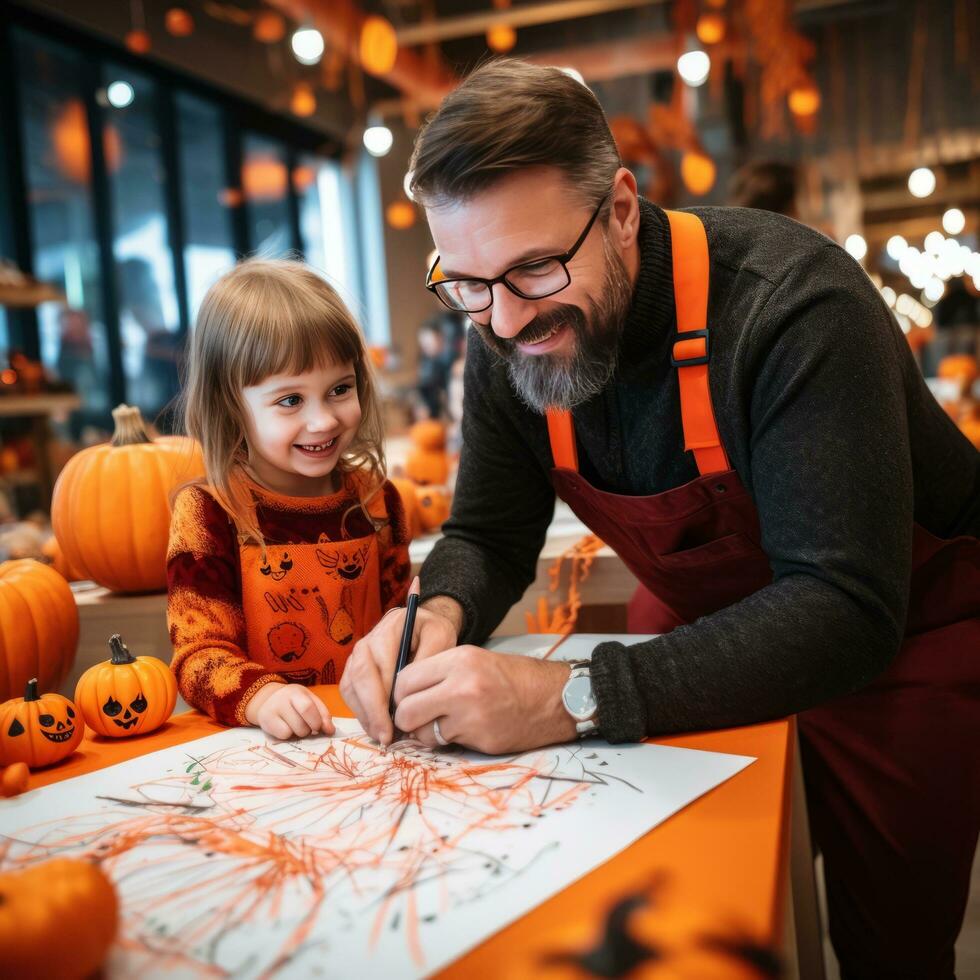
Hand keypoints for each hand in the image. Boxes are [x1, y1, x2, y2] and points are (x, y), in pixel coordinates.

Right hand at [244, 683, 334, 739]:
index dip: (317, 721)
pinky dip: (288, 736)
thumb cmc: (294, 702)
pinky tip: (286, 728)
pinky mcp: (265, 723)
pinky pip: (283, 736)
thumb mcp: (310, 700)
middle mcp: (281, 700)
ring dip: (299, 733)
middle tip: (310, 727)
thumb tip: (330, 730)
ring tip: (296, 725)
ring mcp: (271, 711)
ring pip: (293, 732)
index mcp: (296, 692)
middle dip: (310, 730)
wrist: (268, 700)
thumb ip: (322, 714)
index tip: (322, 728)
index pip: (308, 708)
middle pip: (301, 724)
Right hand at [340, 598, 459, 746]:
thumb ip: (428, 660)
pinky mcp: (354, 668)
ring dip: (363, 714)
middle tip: (385, 737)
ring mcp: (357, 655)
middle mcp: (367, 641)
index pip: (377, 666)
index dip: (382, 698)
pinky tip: (376, 726)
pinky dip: (360, 711)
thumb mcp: (441, 638)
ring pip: (350, 687)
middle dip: (371, 712)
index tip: (395, 722)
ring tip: (381, 735)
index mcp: (387, 630)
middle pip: (359, 678)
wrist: (423, 626)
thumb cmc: (433, 634)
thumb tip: (410, 692)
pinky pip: (349, 691)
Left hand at [392, 647, 576, 754]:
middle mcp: (463, 686)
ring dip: (427, 732)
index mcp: (460, 660)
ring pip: (422, 733)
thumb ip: (438, 674)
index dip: (400, 693)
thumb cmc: (512, 677)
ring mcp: (472, 716)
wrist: (553, 698)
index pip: (405, 680)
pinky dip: (451, 740)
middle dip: (406, 718)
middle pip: (406, 710)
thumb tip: (401, 695)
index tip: (406, 699)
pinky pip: (446, 745)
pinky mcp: (480, 739)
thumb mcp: (474, 660)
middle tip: (416, 717)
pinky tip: (469, 729)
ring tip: (447, 723)